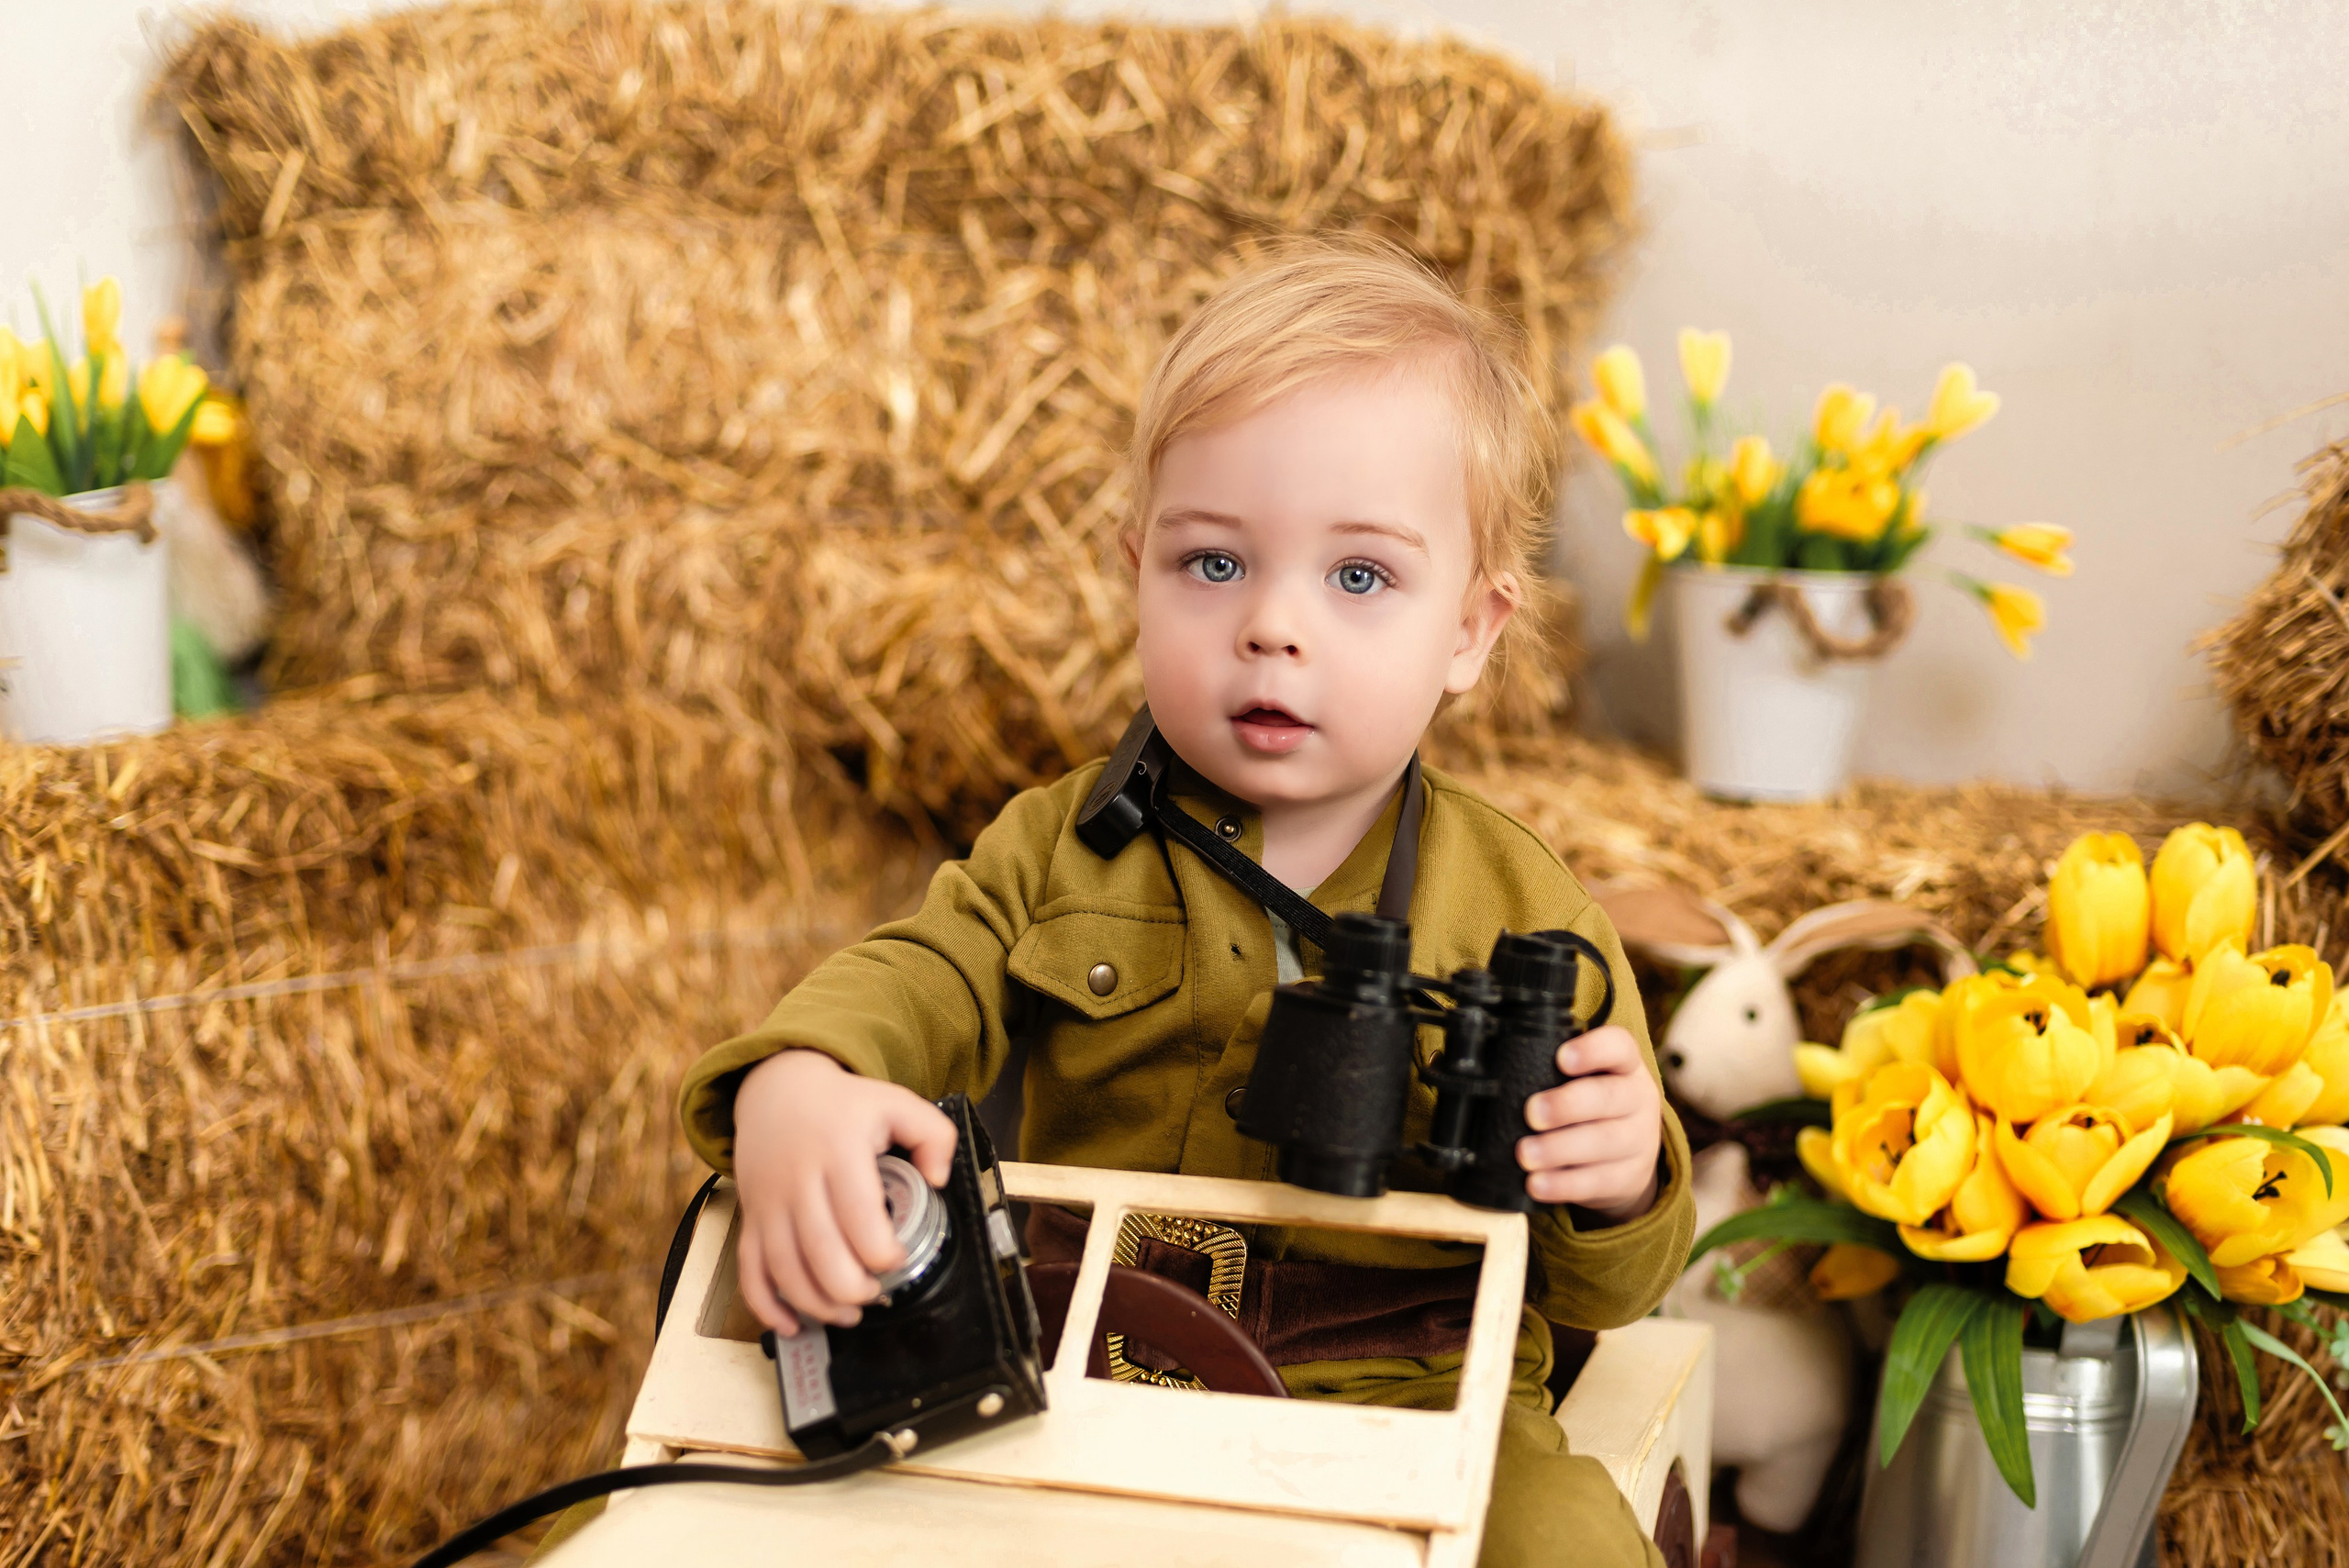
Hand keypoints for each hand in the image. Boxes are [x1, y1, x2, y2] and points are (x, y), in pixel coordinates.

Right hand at [731, 1049, 957, 1334]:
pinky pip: (748, 1271)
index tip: (897, 1259)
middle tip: (875, 1292)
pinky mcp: (751, 1219)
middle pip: (819, 1253)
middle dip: (851, 1288)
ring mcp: (769, 1203)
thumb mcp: (896, 1102)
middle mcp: (798, 1181)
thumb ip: (933, 1134)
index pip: (858, 1218)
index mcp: (839, 1153)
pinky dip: (766, 1306)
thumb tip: (938, 1181)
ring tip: (848, 1312)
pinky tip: (793, 1325)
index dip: (881, 1253)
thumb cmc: (844, 1105)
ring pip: (783, 1270)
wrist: (776, 1090)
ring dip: (817, 1304)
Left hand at [1517, 1024, 1662, 1221]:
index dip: (1593, 1050)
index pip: (1619, 1046)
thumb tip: (1500, 1073)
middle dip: (1567, 1105)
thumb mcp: (1587, 1079)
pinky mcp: (1629, 1177)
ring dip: (1559, 1149)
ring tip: (1525, 1154)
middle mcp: (1637, 1099)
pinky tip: (1537, 1183)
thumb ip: (1553, 1071)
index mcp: (1625, 1066)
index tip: (1561, 1059)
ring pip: (1604, 1142)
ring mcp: (1638, 1140)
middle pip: (1609, 1097)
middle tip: (1531, 1113)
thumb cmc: (1593, 1105)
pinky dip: (1563, 1184)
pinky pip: (1597, 1182)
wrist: (1630, 1155)